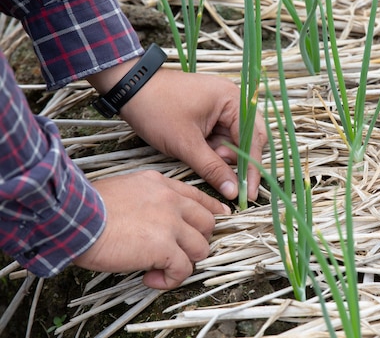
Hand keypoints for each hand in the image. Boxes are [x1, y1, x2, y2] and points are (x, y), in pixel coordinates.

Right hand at [73, 171, 230, 288]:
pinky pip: (183, 269)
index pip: (199, 198)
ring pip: (201, 248)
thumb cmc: (90, 206)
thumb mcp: (126, 188)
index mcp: (162, 184)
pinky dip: (170, 280)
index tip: (217, 220)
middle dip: (198, 240)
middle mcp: (171, 201)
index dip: (211, 212)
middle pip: (208, 223)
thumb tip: (151, 219)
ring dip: (184, 262)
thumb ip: (147, 198)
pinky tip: (150, 279)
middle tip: (179, 252)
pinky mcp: (165, 247)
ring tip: (161, 268)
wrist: (76, 217)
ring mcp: (171, 223)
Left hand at [89, 64, 266, 200]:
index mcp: (233, 100)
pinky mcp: (211, 113)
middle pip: (250, 139)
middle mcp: (233, 100)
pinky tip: (202, 154)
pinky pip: (222, 136)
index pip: (254, 139)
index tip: (249, 193)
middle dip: (238, 161)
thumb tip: (233, 192)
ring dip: (224, 156)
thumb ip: (212, 168)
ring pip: (235, 140)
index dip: (252, 168)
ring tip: (204, 159)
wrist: (129, 88)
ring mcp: (222, 106)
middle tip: (227, 180)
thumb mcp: (186, 144)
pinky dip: (215, 150)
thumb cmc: (157, 110)